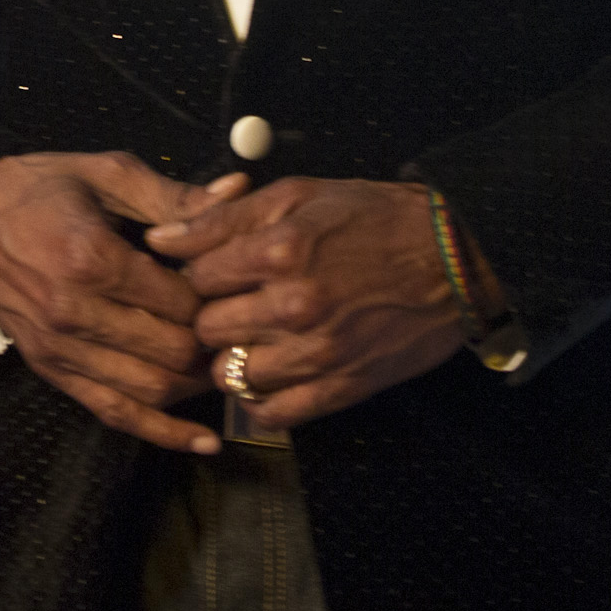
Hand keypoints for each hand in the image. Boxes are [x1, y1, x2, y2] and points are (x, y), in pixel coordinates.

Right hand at [0, 151, 248, 453]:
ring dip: (195, 386)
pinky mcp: (51, 371)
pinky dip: (163, 432)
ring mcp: (60, 349)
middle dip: (212, 344)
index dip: (218, 297)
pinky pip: (114, 413)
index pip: (181, 302)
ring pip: (150, 390)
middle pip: (171, 353)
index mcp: (91, 258)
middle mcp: (74, 314)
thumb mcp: (106, 174)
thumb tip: (242, 191)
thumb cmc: (37, 188)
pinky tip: (204, 441)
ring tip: (224, 365)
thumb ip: (175, 196)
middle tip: (235, 325)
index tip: (231, 285)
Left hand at [146, 178, 465, 430]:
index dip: (199, 272)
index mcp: (279, 250)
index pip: (195, 277)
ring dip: (233, 357)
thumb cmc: (371, 218)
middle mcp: (294, 305)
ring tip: (252, 336)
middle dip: (211, 315)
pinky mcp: (342, 388)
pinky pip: (273, 414)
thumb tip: (158, 239)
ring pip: (231, 375)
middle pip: (207, 329)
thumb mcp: (295, 196)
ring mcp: (318, 353)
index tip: (215, 270)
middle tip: (232, 303)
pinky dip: (261, 400)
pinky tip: (271, 372)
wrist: (452, 261)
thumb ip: (221, 219)